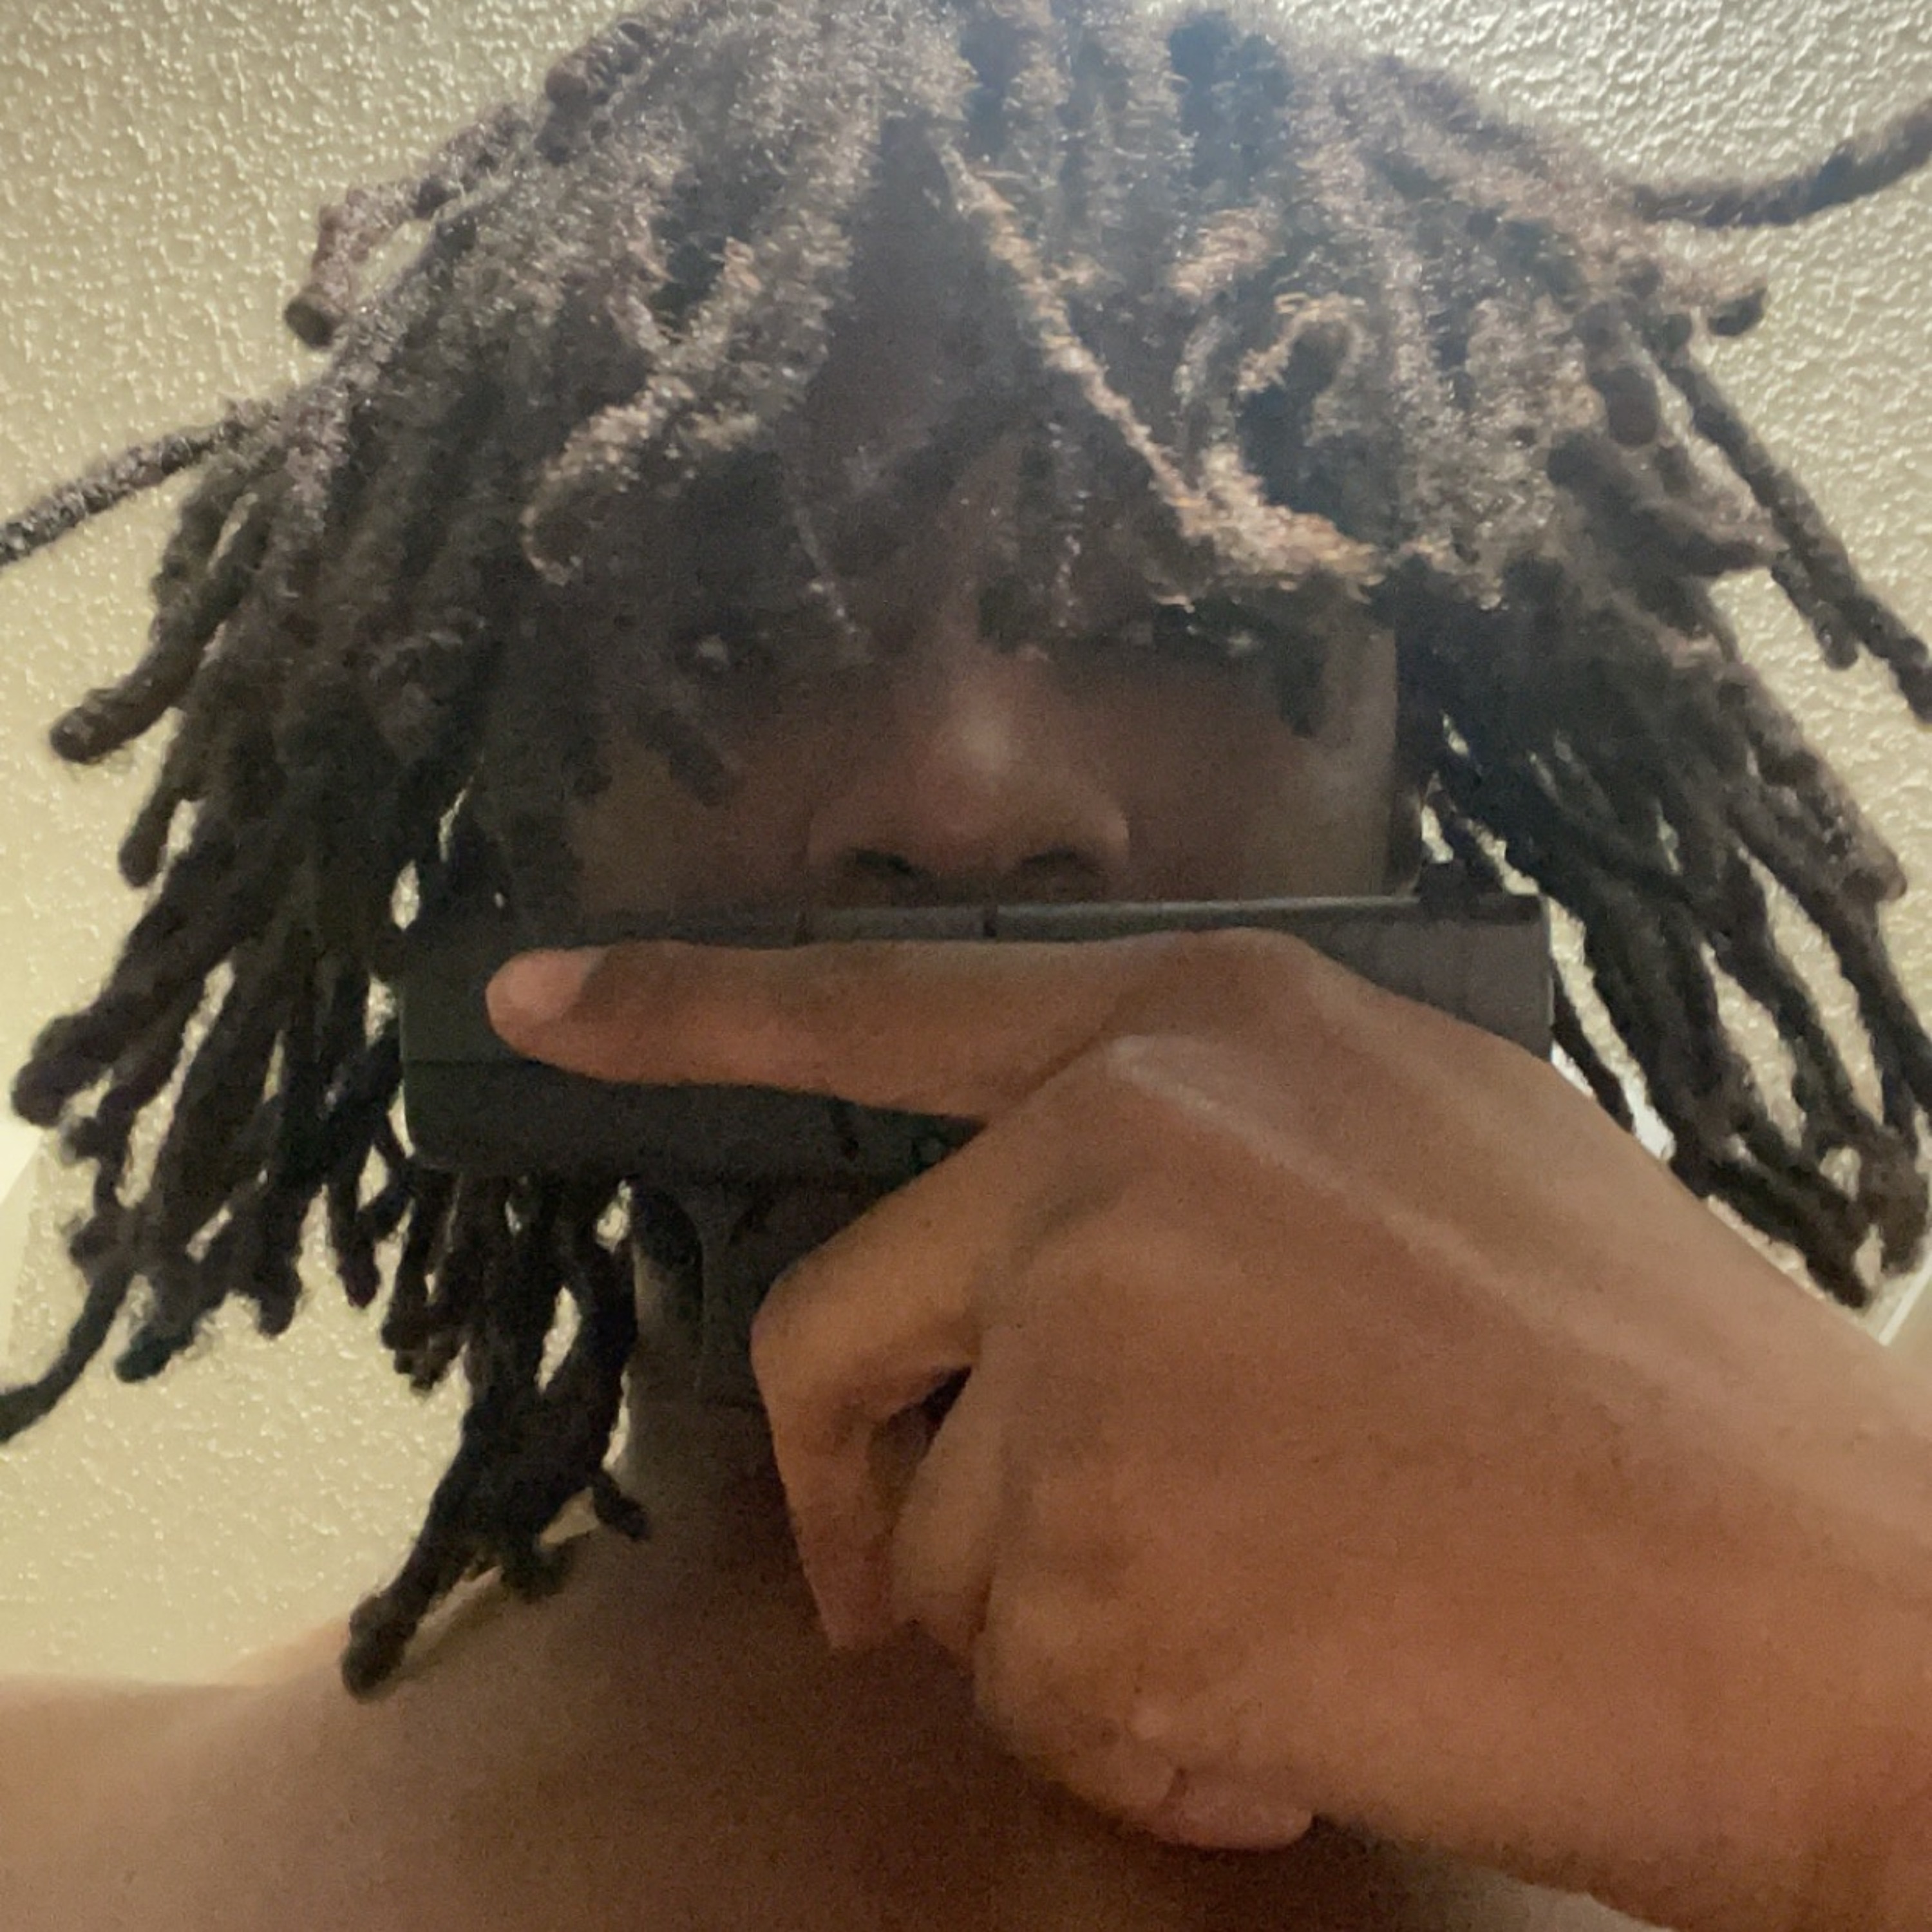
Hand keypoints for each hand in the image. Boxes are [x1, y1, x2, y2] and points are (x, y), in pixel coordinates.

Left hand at [489, 931, 1931, 1931]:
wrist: (1833, 1601)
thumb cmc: (1644, 1388)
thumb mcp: (1417, 1161)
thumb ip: (1198, 1165)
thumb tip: (1031, 1242)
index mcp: (1200, 1026)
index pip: (871, 1004)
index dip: (682, 1005)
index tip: (535, 1000)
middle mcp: (1114, 1141)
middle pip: (834, 1336)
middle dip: (877, 1488)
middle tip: (939, 1587)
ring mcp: (1089, 1335)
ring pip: (946, 1540)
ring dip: (1080, 1622)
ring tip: (1289, 1622)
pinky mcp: (1093, 1545)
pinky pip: (1029, 1682)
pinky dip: (1146, 1732)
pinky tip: (1308, 1706)